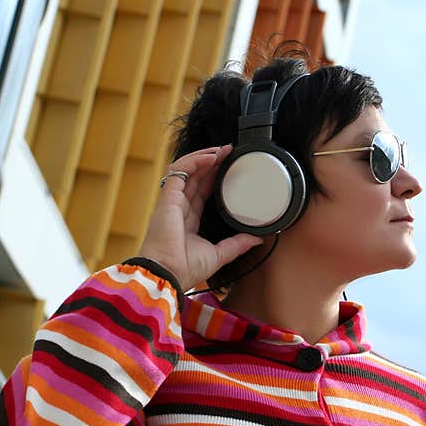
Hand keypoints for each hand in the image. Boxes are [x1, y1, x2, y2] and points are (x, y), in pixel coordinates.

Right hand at [137, 145, 264, 292]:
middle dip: (212, 162)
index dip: (215, 177)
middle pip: (195, 177)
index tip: (229, 167)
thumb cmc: (184, 269)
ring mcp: (172, 202)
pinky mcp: (167, 199)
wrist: (168, 275)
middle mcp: (179, 208)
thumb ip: (238, 244)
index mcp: (188, 220)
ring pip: (186, 170)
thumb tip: (258, 238)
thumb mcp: (220, 254)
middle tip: (229, 152)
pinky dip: (194, 162)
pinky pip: (178, 172)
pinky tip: (210, 157)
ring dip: (203, 157)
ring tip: (221, 150)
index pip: (202, 191)